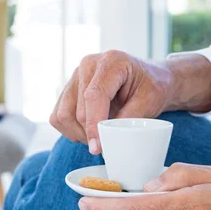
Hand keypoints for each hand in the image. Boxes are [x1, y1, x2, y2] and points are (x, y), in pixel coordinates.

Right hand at [49, 51, 210, 153]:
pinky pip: (58, 116)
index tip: (97, 147)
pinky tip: (87, 131)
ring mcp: (75, 76)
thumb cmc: (152, 88)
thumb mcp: (149, 102)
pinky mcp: (68, 88)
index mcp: (111, 62)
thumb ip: (128, 118)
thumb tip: (106, 139)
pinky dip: (69, 129)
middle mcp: (88, 65)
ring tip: (98, 137)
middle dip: (90, 134)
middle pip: (78, 110)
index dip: (94, 124)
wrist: (150, 79)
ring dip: (78, 133)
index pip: (94, 95)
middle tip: (107, 145)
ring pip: (63, 114)